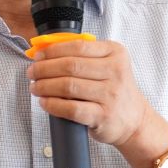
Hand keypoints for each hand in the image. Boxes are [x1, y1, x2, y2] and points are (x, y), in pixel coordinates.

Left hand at [26, 38, 148, 147]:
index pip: (78, 47)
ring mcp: (110, 95)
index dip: (53, 51)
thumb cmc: (115, 91)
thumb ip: (84, 55)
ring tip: (35, 87)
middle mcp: (115, 72)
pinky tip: (45, 102)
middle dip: (44, 69)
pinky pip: (71, 109)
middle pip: (70, 66)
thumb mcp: (108, 65)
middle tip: (32, 72)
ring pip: (68, 86)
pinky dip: (53, 105)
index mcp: (115, 53)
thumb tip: (46, 51)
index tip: (38, 56)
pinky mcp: (103, 116)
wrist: (134, 120)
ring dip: (45, 86)